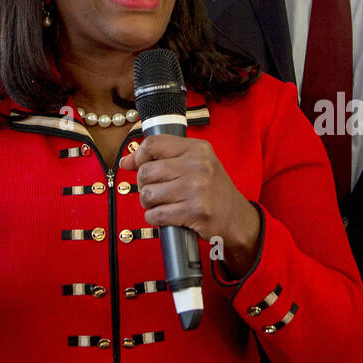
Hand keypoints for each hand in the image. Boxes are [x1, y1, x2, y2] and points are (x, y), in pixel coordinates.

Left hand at [120, 134, 259, 274]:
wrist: (236, 218)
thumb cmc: (212, 190)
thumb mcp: (195, 164)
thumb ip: (163, 158)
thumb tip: (126, 161)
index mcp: (198, 149)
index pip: (153, 144)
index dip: (139, 156)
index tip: (137, 165)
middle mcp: (198, 166)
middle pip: (146, 171)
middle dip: (144, 185)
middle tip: (155, 190)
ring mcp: (197, 189)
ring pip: (148, 194)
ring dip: (149, 203)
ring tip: (162, 204)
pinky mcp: (194, 212)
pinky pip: (156, 214)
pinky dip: (154, 218)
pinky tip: (165, 216)